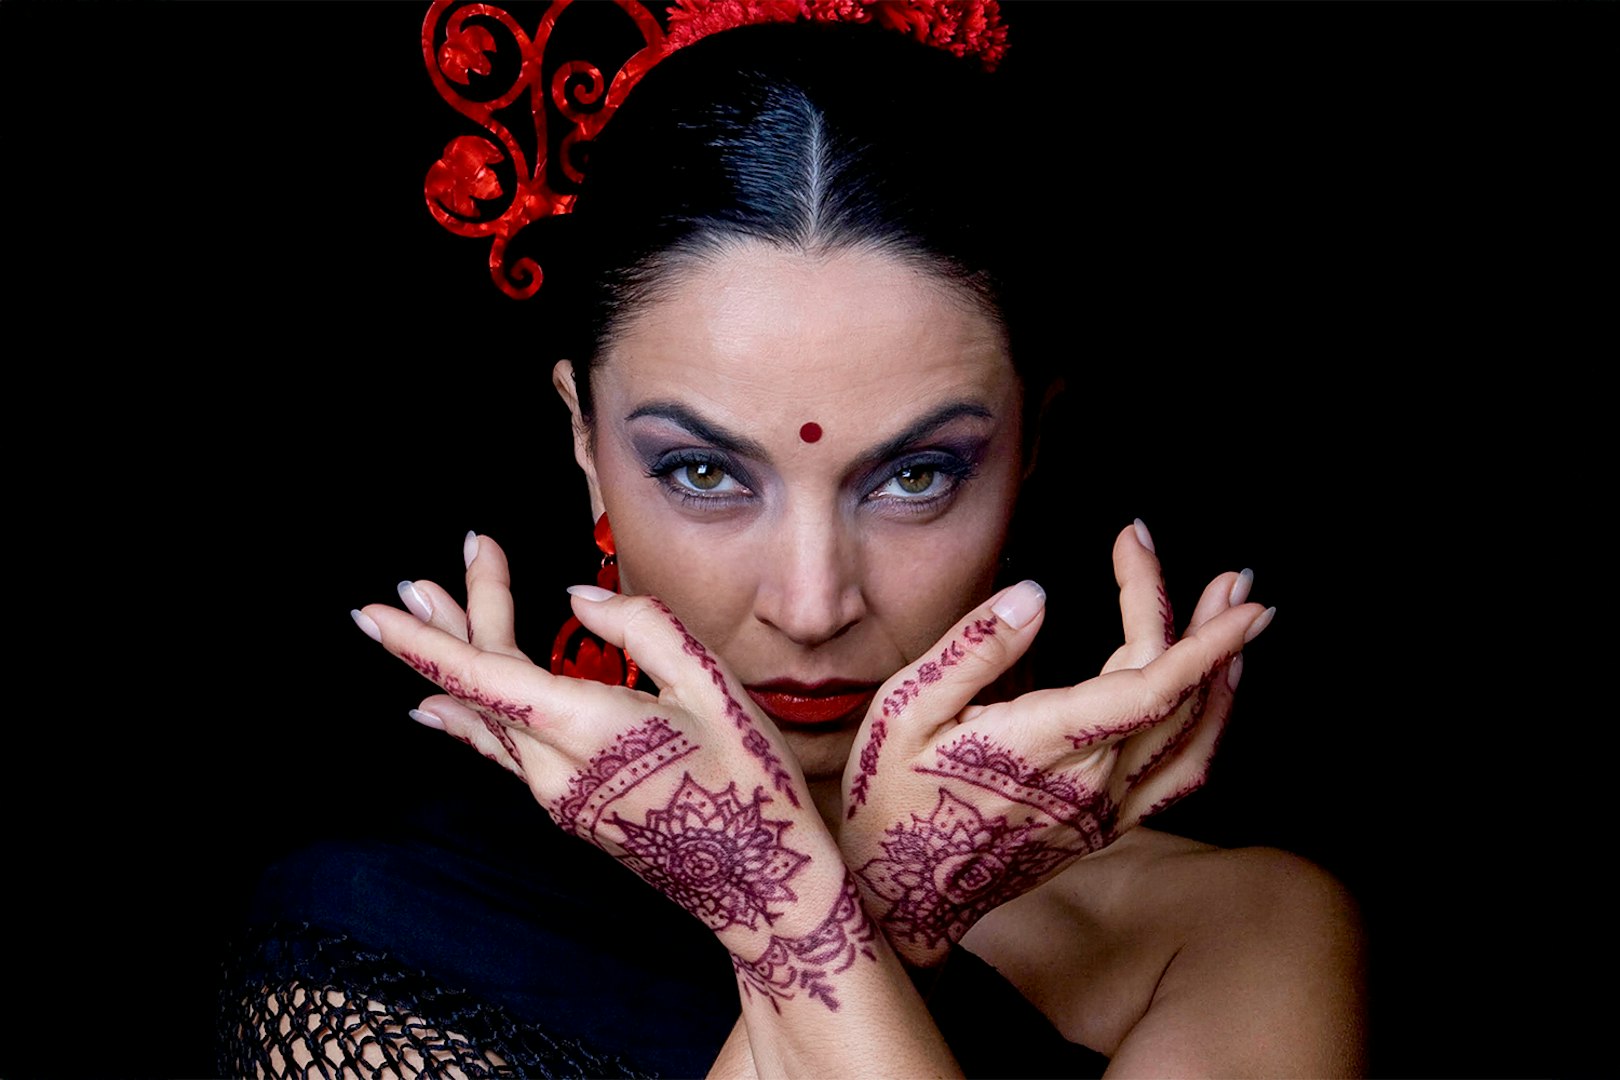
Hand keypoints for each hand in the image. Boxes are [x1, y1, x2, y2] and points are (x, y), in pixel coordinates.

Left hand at [354, 533, 878, 1010]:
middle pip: (482, 687)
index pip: (481, 677)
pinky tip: (441, 705)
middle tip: (423, 574)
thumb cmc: (749, 783)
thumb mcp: (713, 685)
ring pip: (491, 716)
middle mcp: (555, 768)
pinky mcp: (570, 808)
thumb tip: (577, 597)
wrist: (761, 886)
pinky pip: (506, 751)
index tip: (373, 610)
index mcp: (588, 728)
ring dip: (460, 658)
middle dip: (454, 621)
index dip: (423, 641)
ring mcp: (558, 795)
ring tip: (429, 607)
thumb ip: (643, 627)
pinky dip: (472, 714)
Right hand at [839, 521, 1271, 966]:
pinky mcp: (1107, 826)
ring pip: (1195, 732)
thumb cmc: (891, 796)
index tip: (1151, 549)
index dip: (1166, 610)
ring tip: (1239, 611)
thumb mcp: (905, 710)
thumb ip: (973, 649)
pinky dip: (1214, 723)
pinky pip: (1183, 775)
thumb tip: (1036, 593)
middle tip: (1227, 575)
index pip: (1146, 677)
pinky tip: (1220, 688)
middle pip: (1176, 691)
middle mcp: (1090, 783)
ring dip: (1225, 667)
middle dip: (1204, 621)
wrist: (902, 896)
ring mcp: (1106, 811)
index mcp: (1043, 745)